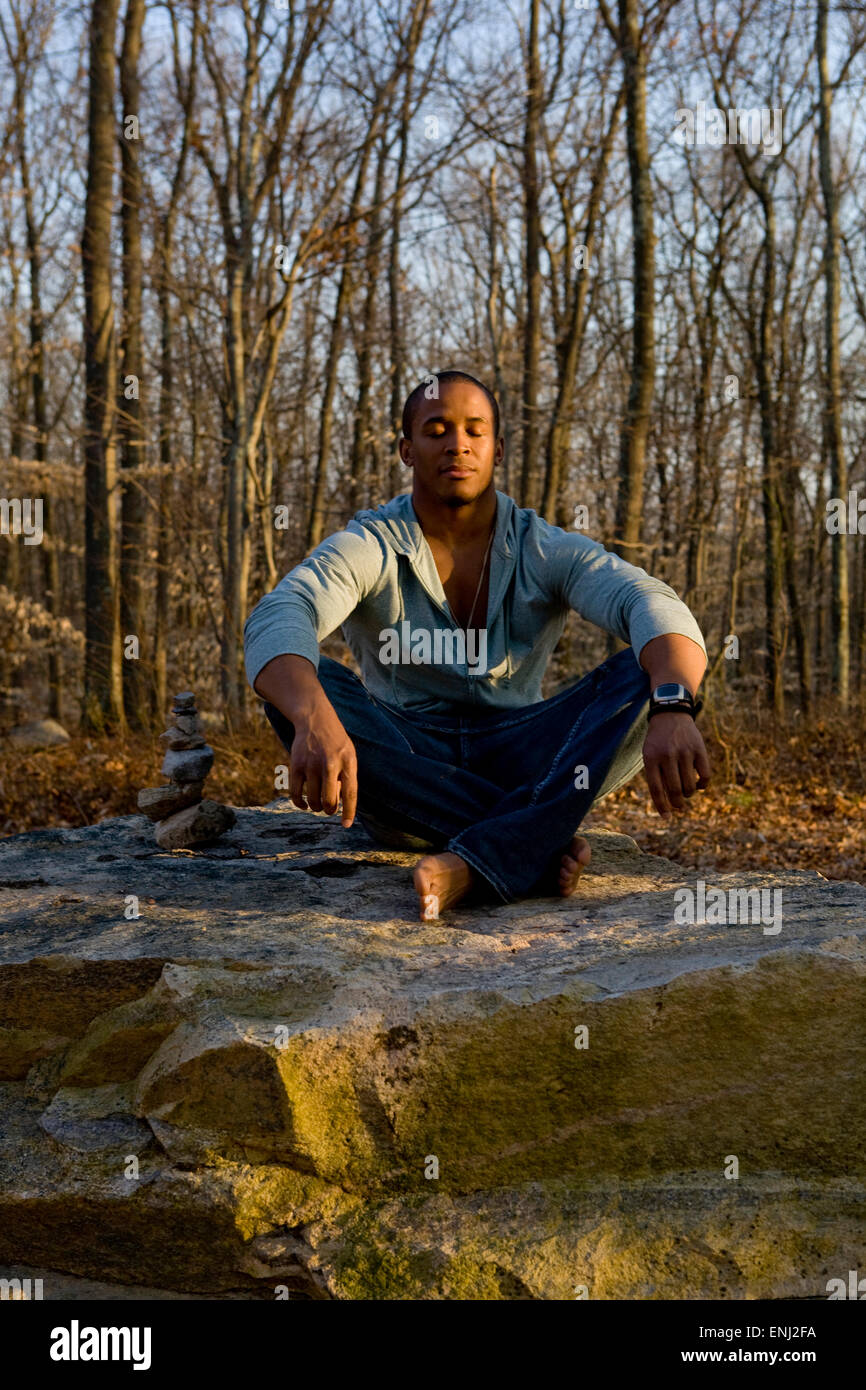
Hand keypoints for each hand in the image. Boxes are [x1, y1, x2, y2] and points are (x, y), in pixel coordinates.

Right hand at [289, 700, 357, 826]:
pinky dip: (300, 804)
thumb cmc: (335, 742)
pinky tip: (304, 804)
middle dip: (329, 810)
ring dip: (316, 807)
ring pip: (313, 800)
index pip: (350, 793)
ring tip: (318, 804)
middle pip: (329, 801)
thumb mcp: (349, 755)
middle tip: (329, 809)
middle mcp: (330, 764)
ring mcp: (312, 764)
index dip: (349, 812)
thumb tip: (338, 804)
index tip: (346, 825)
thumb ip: (346, 778)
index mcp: (348, 762)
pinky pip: (296, 794)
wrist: (315, 720)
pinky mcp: (296, 765)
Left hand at [642, 713, 710, 816]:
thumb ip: (656, 776)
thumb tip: (668, 804)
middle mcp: (667, 755)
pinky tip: (699, 784)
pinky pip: (705, 776)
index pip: (656, 789)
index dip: (662, 806)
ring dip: (689, 794)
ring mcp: (684, 752)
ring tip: (686, 792)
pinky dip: (703, 785)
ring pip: (690, 786)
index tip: (667, 817)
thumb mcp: (649, 755)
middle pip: (674, 790)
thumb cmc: (658, 741)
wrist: (670, 715)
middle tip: (679, 807)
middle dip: (677, 804)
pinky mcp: (699, 749)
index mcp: (651, 758)